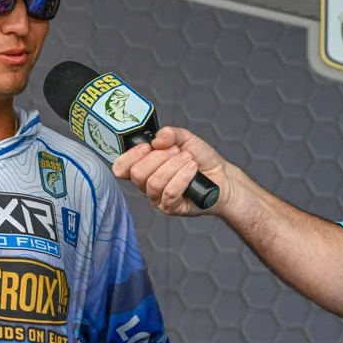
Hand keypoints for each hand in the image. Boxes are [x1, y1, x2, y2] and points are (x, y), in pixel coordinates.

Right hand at [113, 127, 227, 215]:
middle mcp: (146, 185)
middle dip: (160, 157)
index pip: (121, 167)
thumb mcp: (185, 139)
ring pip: (155, 183)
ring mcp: (157, 198)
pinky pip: (170, 192)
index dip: (131, 156)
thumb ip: (170, 134)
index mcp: (144, 166)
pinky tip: (192, 169)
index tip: (148, 146)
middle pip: (138, 174)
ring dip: (174, 166)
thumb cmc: (200, 159)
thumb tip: (156, 139)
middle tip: (177, 152)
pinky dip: (183, 176)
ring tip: (188, 160)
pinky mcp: (171, 208)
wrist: (222, 176)